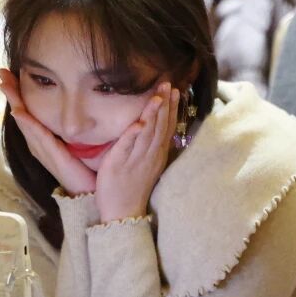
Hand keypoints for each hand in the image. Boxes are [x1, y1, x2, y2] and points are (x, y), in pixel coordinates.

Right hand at [0, 68, 96, 195]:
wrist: (87, 191)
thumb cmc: (81, 167)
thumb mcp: (72, 141)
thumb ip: (70, 126)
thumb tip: (76, 107)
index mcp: (41, 138)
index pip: (27, 111)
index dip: (17, 93)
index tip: (9, 73)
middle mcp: (37, 143)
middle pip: (20, 113)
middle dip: (11, 92)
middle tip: (1, 72)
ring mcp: (41, 149)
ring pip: (25, 121)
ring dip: (14, 102)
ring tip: (5, 84)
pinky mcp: (50, 156)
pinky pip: (37, 136)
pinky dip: (27, 123)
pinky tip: (20, 111)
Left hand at [94, 83, 178, 222]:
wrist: (123, 213)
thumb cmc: (132, 188)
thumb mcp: (147, 165)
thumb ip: (150, 146)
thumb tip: (151, 128)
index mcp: (156, 155)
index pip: (167, 127)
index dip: (172, 108)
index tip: (176, 90)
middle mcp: (150, 156)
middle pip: (160, 126)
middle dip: (165, 104)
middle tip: (169, 83)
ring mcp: (136, 160)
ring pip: (148, 134)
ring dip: (153, 114)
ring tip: (158, 96)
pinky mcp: (119, 165)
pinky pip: (128, 147)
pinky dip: (134, 135)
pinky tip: (139, 122)